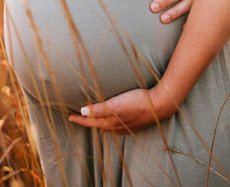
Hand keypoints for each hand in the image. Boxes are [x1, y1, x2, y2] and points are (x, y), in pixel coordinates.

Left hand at [67, 85, 182, 133]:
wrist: (159, 106)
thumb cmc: (137, 102)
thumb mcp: (115, 105)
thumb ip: (99, 109)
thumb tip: (83, 111)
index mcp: (110, 123)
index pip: (90, 122)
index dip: (80, 119)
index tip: (69, 116)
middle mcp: (116, 127)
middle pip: (98, 125)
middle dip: (87, 121)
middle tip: (78, 116)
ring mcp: (126, 126)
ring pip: (107, 126)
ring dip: (98, 121)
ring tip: (92, 117)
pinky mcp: (134, 122)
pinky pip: (117, 125)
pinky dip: (110, 122)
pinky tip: (112, 118)